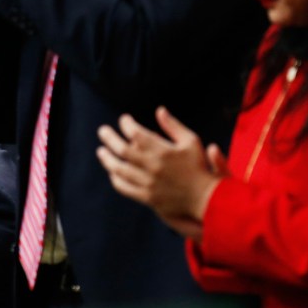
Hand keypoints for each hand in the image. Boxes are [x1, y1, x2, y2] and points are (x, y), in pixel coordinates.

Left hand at [96, 107, 224, 239]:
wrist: (206, 198)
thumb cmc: (199, 166)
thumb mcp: (191, 141)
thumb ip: (173, 126)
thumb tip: (159, 110)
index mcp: (163, 151)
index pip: (137, 133)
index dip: (127, 124)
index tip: (124, 119)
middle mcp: (153, 166)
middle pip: (123, 150)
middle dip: (110, 138)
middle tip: (102, 130)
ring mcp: (148, 183)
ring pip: (119, 169)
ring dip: (107, 159)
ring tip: (101, 151)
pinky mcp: (147, 197)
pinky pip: (124, 187)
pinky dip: (116, 178)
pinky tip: (113, 172)